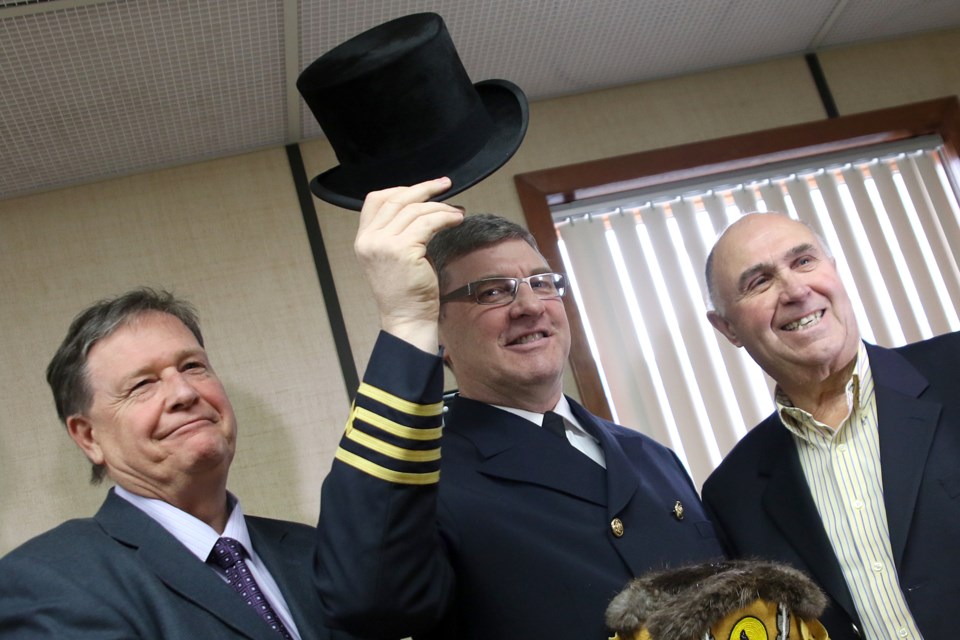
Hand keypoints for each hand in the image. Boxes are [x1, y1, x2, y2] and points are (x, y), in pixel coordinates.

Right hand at [355, 177, 463, 351]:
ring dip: (440, 206)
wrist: (407, 317)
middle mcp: (369, 240)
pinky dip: (445, 217)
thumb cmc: (406, 290)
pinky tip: (456, 219)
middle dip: (424, 189)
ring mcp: (384, 244)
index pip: (375, 200)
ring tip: (456, 211)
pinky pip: (428, 223)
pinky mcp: (403, 250)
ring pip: (416, 210)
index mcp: (363, 239)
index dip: (401, 189)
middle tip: (445, 184)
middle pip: (397, 199)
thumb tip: (420, 205)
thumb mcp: (393, 256)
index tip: (423, 189)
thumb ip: (396, 232)